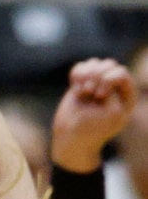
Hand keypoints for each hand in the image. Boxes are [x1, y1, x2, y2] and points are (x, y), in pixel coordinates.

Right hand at [53, 56, 138, 171]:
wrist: (71, 135)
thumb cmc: (94, 128)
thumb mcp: (114, 112)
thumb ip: (113, 88)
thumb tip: (98, 72)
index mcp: (127, 98)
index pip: (121, 73)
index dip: (109, 79)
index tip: (100, 96)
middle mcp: (114, 90)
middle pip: (109, 65)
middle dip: (96, 75)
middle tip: (90, 92)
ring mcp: (97, 85)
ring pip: (94, 63)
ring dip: (85, 75)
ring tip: (82, 90)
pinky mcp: (82, 83)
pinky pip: (80, 67)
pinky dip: (75, 75)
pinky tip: (75, 89)